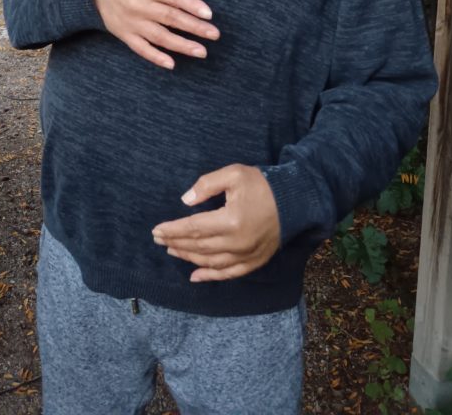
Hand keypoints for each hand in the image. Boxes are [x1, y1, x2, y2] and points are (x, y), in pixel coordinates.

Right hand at [91, 0, 218, 68]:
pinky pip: (141, 49)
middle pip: (171, 18)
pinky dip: (155, 57)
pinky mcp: (125, 35)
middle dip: (194, 27)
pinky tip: (171, 64)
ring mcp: (132, 23)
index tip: (209, 14)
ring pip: (160, 37)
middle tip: (214, 34)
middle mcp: (139, 6)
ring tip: (201, 51)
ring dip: (181, 45)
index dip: (192, 5)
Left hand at [152, 164, 280, 280]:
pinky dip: (210, 276)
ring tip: (172, 250)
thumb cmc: (263, 184)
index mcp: (230, 220)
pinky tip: (195, 276)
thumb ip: (207, 184)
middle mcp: (237, 242)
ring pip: (210, 261)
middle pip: (198, 246)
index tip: (156, 230)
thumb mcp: (234, 174)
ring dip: (188, 258)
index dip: (173, 229)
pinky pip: (229, 273)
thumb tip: (185, 201)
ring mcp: (246, 255)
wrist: (295, 200)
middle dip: (176, 242)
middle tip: (159, 240)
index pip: (193, 227)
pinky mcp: (254, 261)